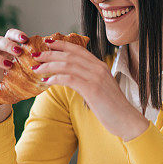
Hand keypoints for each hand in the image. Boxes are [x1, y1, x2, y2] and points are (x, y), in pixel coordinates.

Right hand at [0, 28, 27, 107]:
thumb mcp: (23, 74)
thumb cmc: (12, 83)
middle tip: (18, 52)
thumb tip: (51, 62)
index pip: (10, 35)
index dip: (17, 35)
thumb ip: (33, 66)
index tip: (26, 39)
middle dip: (8, 45)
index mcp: (6, 49)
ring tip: (8, 65)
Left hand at [33, 39, 149, 140]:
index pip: (78, 49)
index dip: (62, 44)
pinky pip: (70, 78)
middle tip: (35, 55)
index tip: (47, 43)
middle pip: (70, 55)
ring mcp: (96, 78)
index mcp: (100, 66)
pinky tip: (47, 81)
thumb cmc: (112, 107)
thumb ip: (89, 79)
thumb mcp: (101, 88)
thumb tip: (72, 78)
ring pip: (67, 65)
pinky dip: (56, 77)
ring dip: (49, 65)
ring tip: (36, 68)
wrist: (126, 120)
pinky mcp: (93, 89)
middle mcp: (98, 68)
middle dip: (50, 53)